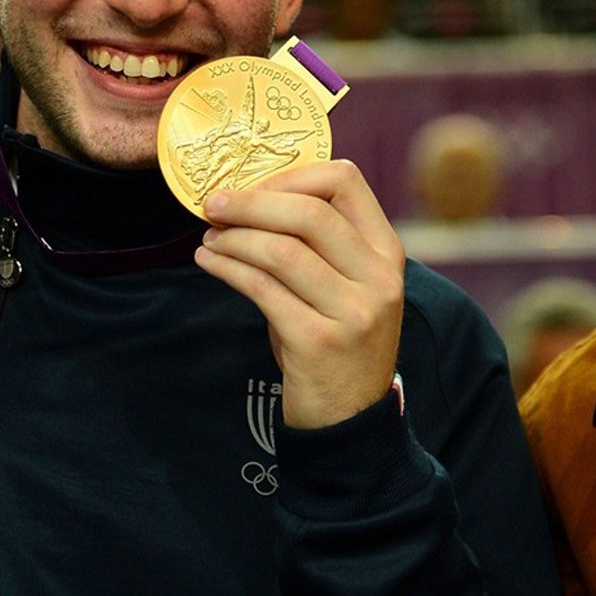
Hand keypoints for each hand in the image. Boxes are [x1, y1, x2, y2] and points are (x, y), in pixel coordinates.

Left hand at [196, 160, 404, 429]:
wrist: (348, 418)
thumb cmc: (335, 340)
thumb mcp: (344, 285)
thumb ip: (315, 242)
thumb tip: (247, 197)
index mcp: (386, 253)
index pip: (344, 181)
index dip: (291, 177)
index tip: (253, 186)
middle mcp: (378, 279)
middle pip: (308, 213)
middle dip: (250, 203)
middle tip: (212, 204)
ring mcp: (353, 312)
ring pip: (281, 251)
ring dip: (233, 238)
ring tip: (209, 238)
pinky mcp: (318, 341)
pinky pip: (262, 289)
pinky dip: (227, 269)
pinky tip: (209, 262)